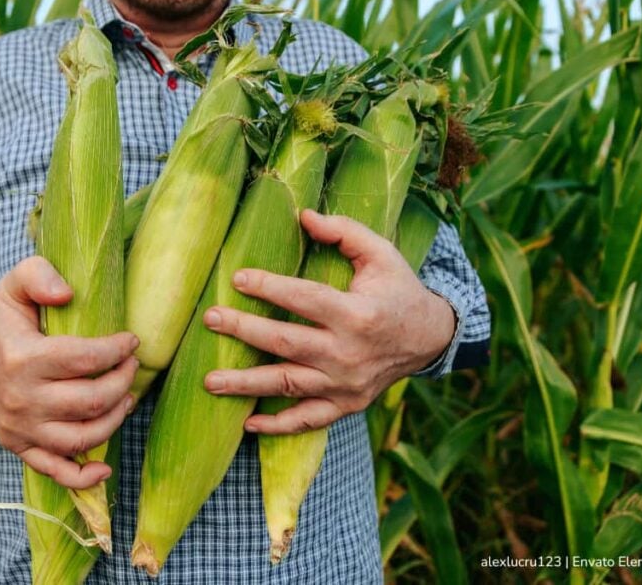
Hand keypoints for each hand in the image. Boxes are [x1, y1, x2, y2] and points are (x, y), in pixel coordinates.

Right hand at [0, 256, 138, 488]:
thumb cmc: (6, 318)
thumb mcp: (15, 283)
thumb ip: (39, 275)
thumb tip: (67, 293)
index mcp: (21, 358)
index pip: (82, 359)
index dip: (116, 351)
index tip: (132, 342)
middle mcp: (20, 399)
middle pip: (90, 401)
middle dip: (123, 382)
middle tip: (132, 367)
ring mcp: (20, 428)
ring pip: (81, 437)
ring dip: (115, 419)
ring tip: (127, 398)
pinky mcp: (20, 447)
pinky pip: (55, 471)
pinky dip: (83, 478)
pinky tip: (105, 469)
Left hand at [202, 209, 455, 434]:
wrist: (431, 338)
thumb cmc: (398, 289)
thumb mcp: (380, 253)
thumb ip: (344, 231)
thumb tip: (304, 216)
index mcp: (358, 314)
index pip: (304, 299)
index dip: (269, 287)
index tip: (237, 278)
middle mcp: (350, 353)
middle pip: (286, 343)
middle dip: (244, 331)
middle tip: (210, 319)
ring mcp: (346, 384)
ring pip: (288, 385)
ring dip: (246, 385)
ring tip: (210, 381)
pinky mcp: (347, 405)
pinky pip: (308, 420)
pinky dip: (277, 426)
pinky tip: (247, 422)